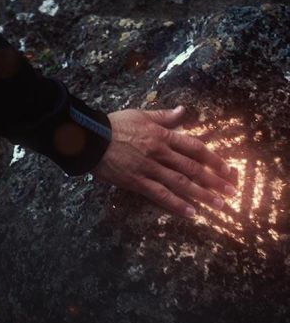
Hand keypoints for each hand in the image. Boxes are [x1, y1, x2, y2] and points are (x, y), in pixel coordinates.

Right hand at [91, 106, 235, 216]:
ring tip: (219, 205)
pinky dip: (176, 204)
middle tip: (231, 192)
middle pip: (192, 168)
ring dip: (202, 195)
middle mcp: (160, 153)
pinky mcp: (137, 182)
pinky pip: (160, 195)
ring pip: (181, 183)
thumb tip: (183, 110)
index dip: (213, 159)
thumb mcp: (141, 114)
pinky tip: (191, 213)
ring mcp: (150, 169)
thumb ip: (164, 115)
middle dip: (214, 181)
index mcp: (162, 135)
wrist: (91, 139)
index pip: (194, 148)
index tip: (227, 169)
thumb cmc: (115, 125)